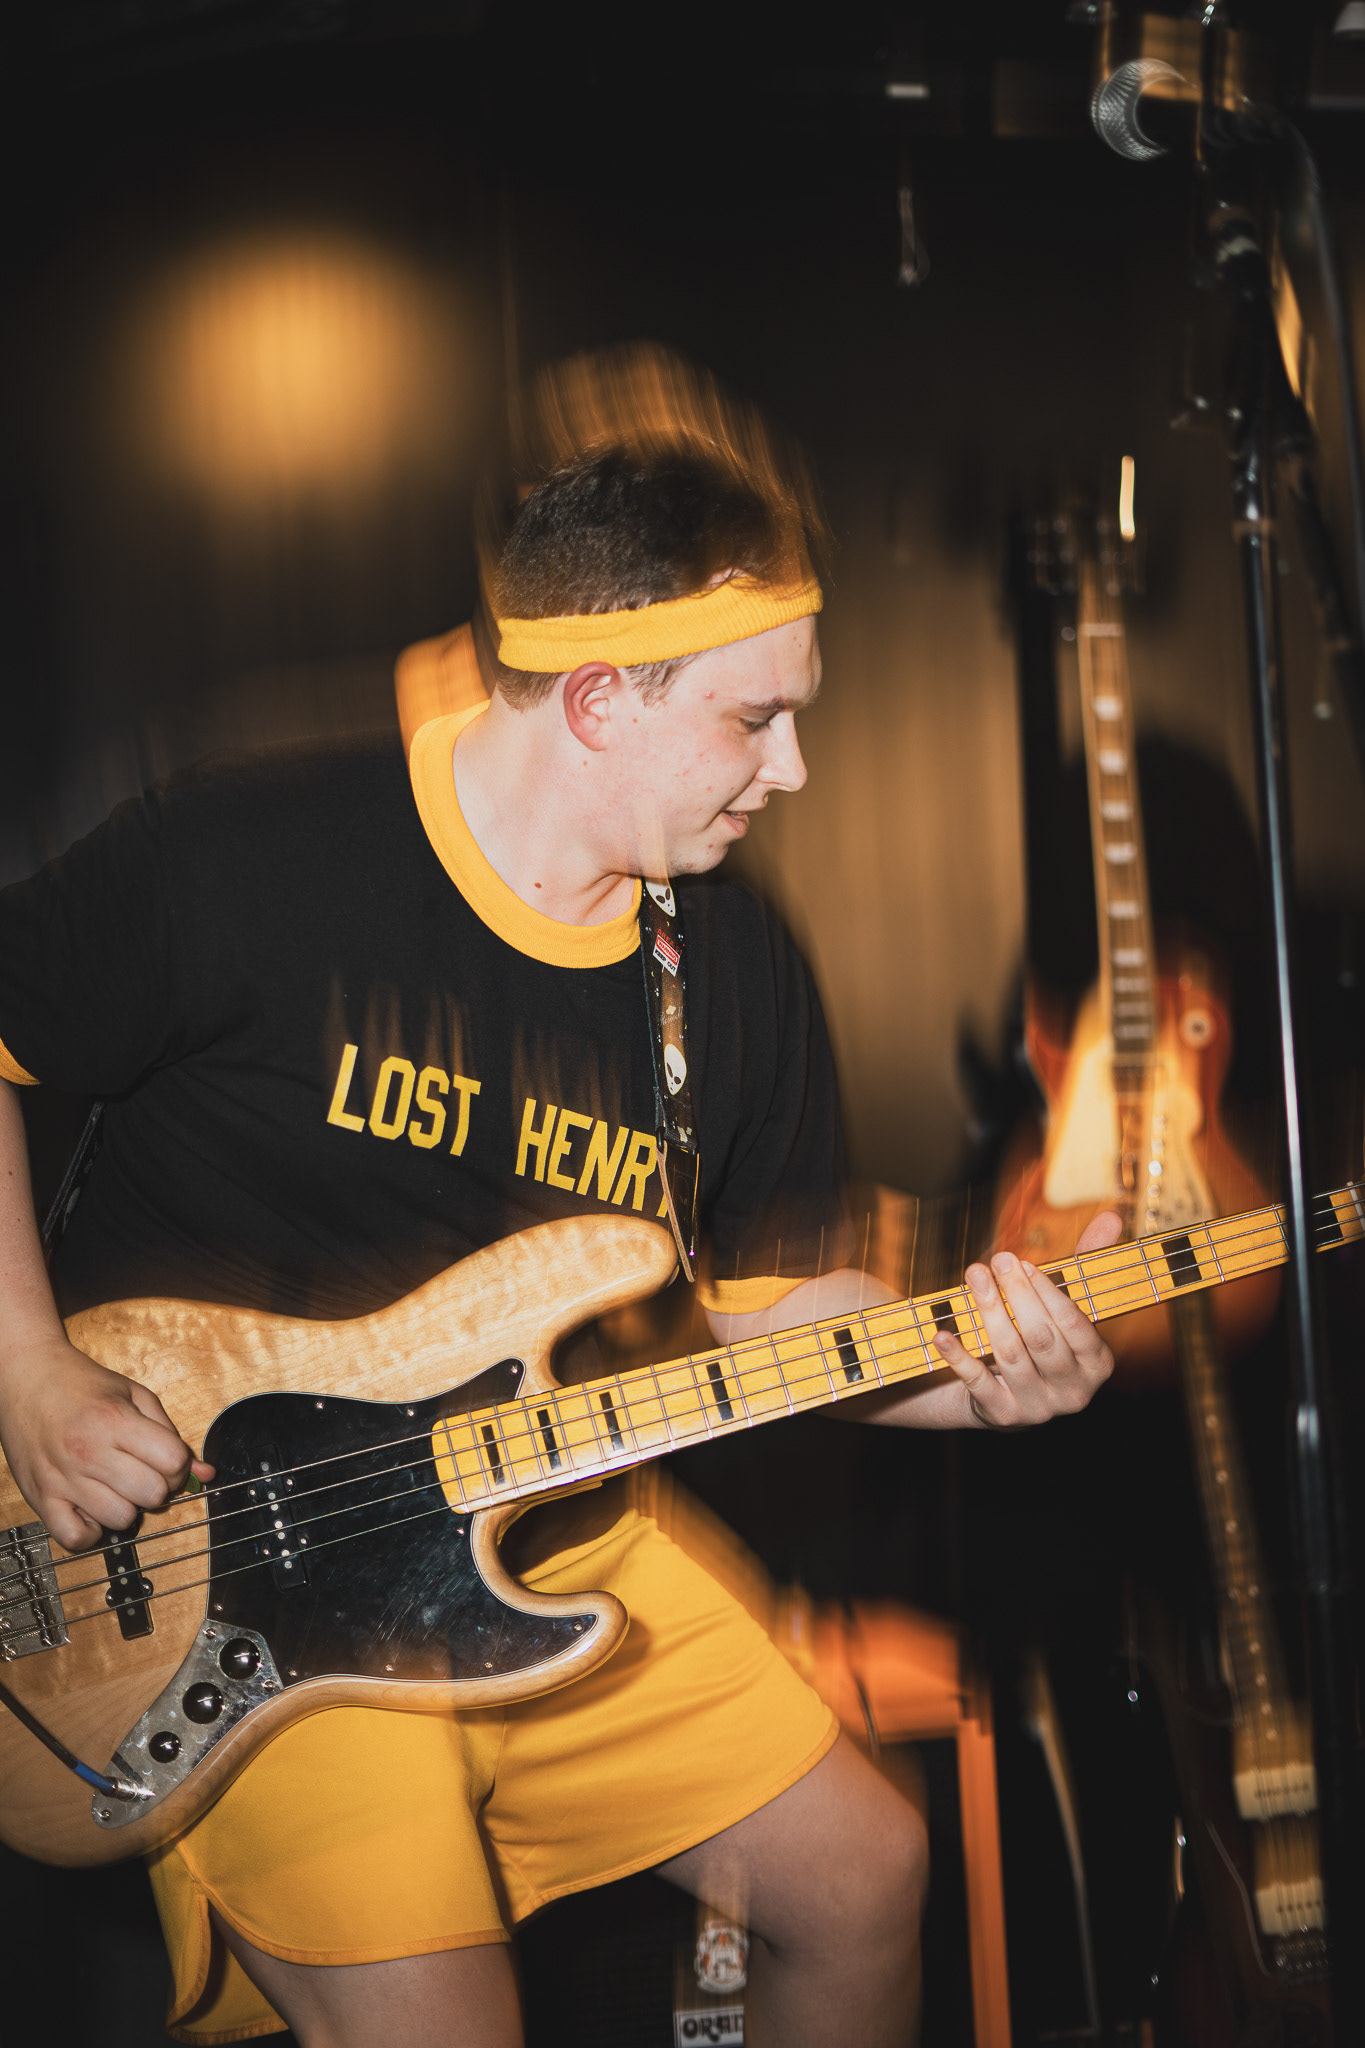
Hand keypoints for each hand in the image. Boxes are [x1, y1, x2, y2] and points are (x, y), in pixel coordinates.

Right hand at [0, 1333, 211, 1550]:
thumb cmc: (82, 1384)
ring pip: (121, 1519)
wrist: (28, 1377)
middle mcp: (89, 1452)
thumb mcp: (135, 1395)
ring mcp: (63, 1479)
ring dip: (127, 1507)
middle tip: (143, 1471)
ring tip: (115, 1486)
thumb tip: (205, 1473)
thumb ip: (171, 1433)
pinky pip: (76, 1538)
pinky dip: (90, 1531)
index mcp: (115, 1421)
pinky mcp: (41, 1498)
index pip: (172, 1461)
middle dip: (157, 1485)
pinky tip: (92, 1508)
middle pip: (152, 1494)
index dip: (178, 1463)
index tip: (166, 1457)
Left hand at [934, 1209, 1122, 1428]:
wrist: (1012, 1396)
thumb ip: (1085, 1266)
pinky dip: (958, 1356)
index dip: (1048, 1293)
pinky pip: (977, 1382)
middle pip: (1041, 1338)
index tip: (1025, 1263)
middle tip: (996, 1260)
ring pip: (1010, 1354)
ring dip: (989, 1312)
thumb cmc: (1043, 1337)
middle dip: (1017, 1295)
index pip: (1075, 1326)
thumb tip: (1112, 1216)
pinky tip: (942, 1333)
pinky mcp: (1002, 1414)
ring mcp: (1038, 1407)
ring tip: (973, 1277)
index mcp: (1097, 1363)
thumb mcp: (1065, 1306)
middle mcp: (1073, 1391)